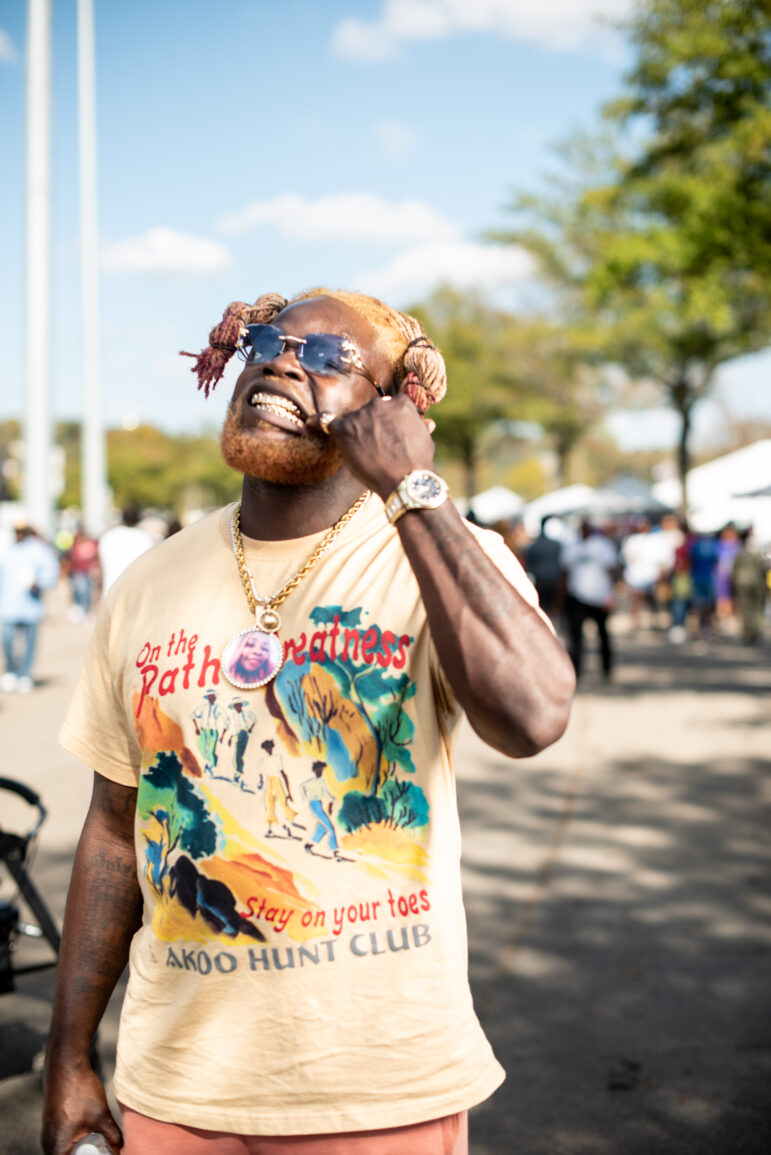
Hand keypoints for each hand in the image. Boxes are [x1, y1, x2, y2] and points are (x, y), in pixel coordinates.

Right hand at [42, 1060, 121, 1153]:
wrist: (65, 1065)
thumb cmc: (80, 1091)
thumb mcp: (101, 1115)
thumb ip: (112, 1136)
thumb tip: (123, 1149)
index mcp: (56, 1149)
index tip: (101, 1153)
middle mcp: (48, 1145)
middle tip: (103, 1150)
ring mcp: (49, 1135)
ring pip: (65, 1152)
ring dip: (80, 1151)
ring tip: (99, 1145)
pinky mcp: (52, 1126)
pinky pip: (62, 1143)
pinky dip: (75, 1144)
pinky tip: (88, 1136)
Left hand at [306, 395, 435, 499]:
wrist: (406, 481)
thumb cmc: (418, 466)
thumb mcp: (425, 441)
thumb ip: (420, 428)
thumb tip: (428, 423)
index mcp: (401, 403)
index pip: (388, 406)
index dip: (385, 423)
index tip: (385, 435)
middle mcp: (379, 404)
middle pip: (368, 412)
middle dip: (370, 428)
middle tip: (375, 450)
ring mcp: (360, 415)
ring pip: (351, 421)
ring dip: (353, 435)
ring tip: (363, 456)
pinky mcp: (343, 428)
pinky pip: (324, 421)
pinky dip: (315, 423)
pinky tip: (307, 424)